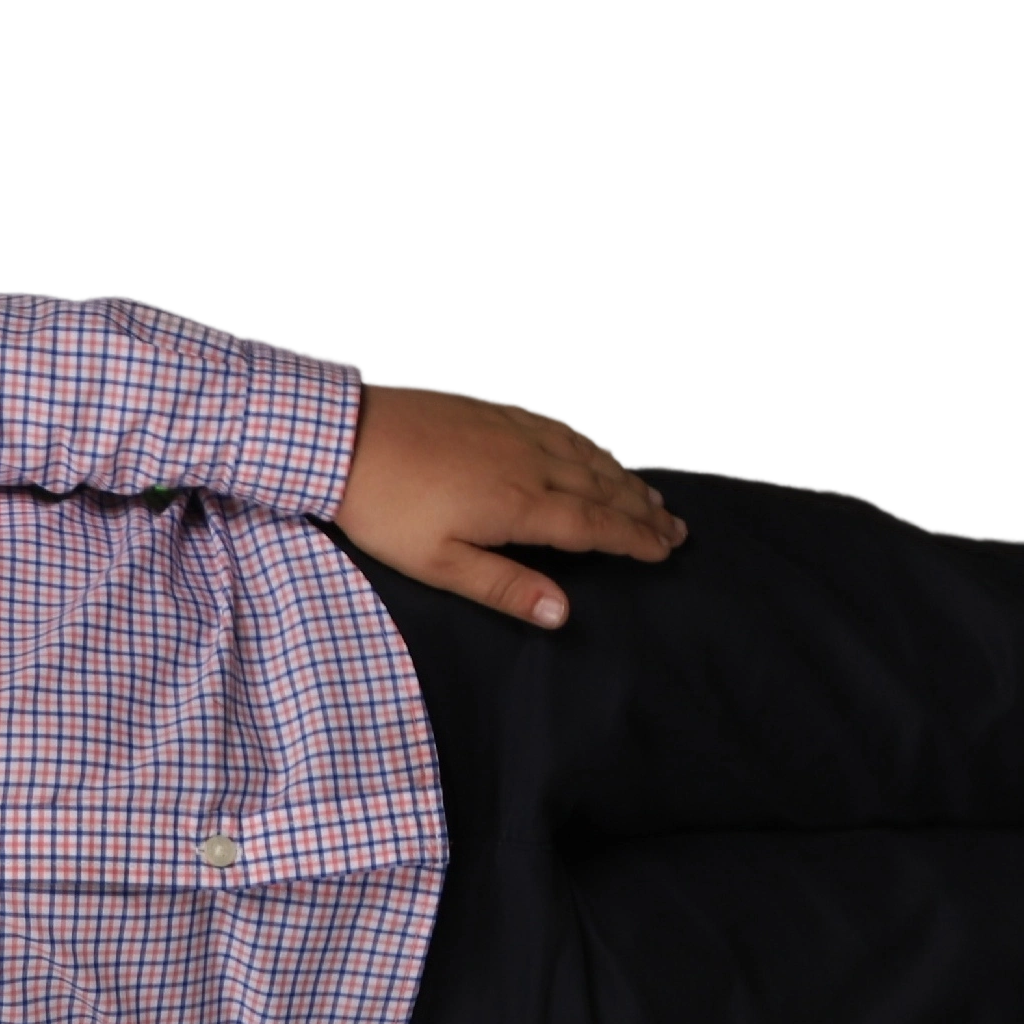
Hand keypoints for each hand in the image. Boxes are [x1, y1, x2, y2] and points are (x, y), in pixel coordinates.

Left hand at [328, 376, 686, 628]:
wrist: (346, 436)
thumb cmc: (385, 508)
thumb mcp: (437, 563)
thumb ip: (504, 587)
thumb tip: (562, 613)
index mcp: (520, 505)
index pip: (596, 526)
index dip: (635, 540)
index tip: (665, 551)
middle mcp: (529, 462)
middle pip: (602, 488)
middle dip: (642, 511)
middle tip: (676, 529)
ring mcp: (513, 431)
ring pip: (586, 455)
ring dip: (622, 478)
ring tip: (649, 496)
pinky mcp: (493, 410)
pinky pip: (558, 427)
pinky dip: (588, 443)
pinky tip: (593, 449)